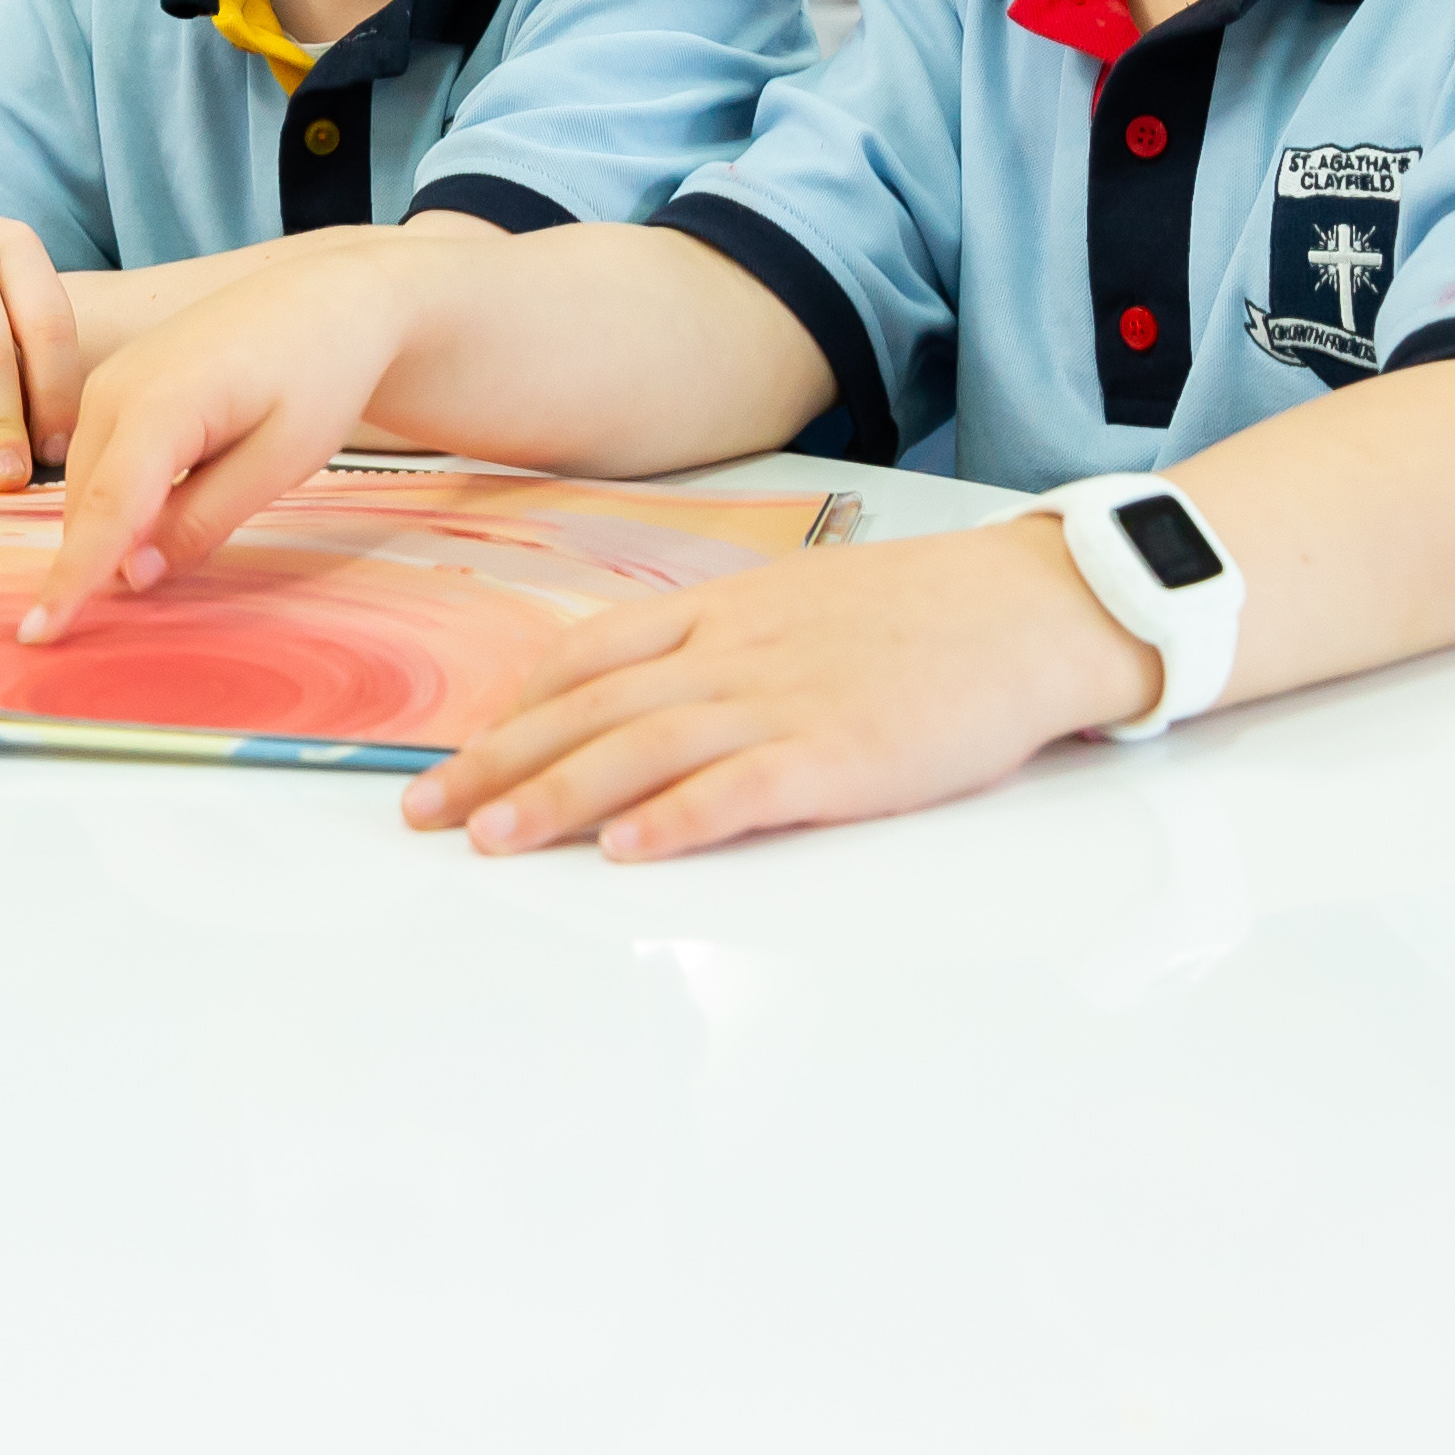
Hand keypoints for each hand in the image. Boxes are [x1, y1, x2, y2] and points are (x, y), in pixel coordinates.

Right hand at [23, 230, 427, 635]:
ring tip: (188, 531)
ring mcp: (110, 379)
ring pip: (90, 485)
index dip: (71, 580)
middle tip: (153, 603)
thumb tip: (134, 578)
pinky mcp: (117, 382)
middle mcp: (116, 386)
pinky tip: (169, 508)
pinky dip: (121, 498)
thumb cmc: (319, 371)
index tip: (39, 635)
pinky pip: (100, 459)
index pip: (105, 512)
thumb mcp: (279, 461)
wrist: (331, 295)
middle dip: (101, 561)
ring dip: (114, 529)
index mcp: (160, 403)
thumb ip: (201, 521)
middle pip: (90, 504)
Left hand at [405, 516, 1159, 861]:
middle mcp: (736, 652)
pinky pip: (741, 787)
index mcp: (727, 613)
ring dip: (557, 795)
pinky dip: (677, 817)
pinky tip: (626, 848)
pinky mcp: (839, 755)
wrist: (1030, 607)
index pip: (590, 656)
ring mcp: (785, 702)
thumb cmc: (927, 615)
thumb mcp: (806, 605)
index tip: (457, 752)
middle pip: (591, 707)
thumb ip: (730, 643)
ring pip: (644, 747)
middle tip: (424, 814)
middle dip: (499, 763)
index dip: (514, 708)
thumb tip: (657, 689)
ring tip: (491, 842)